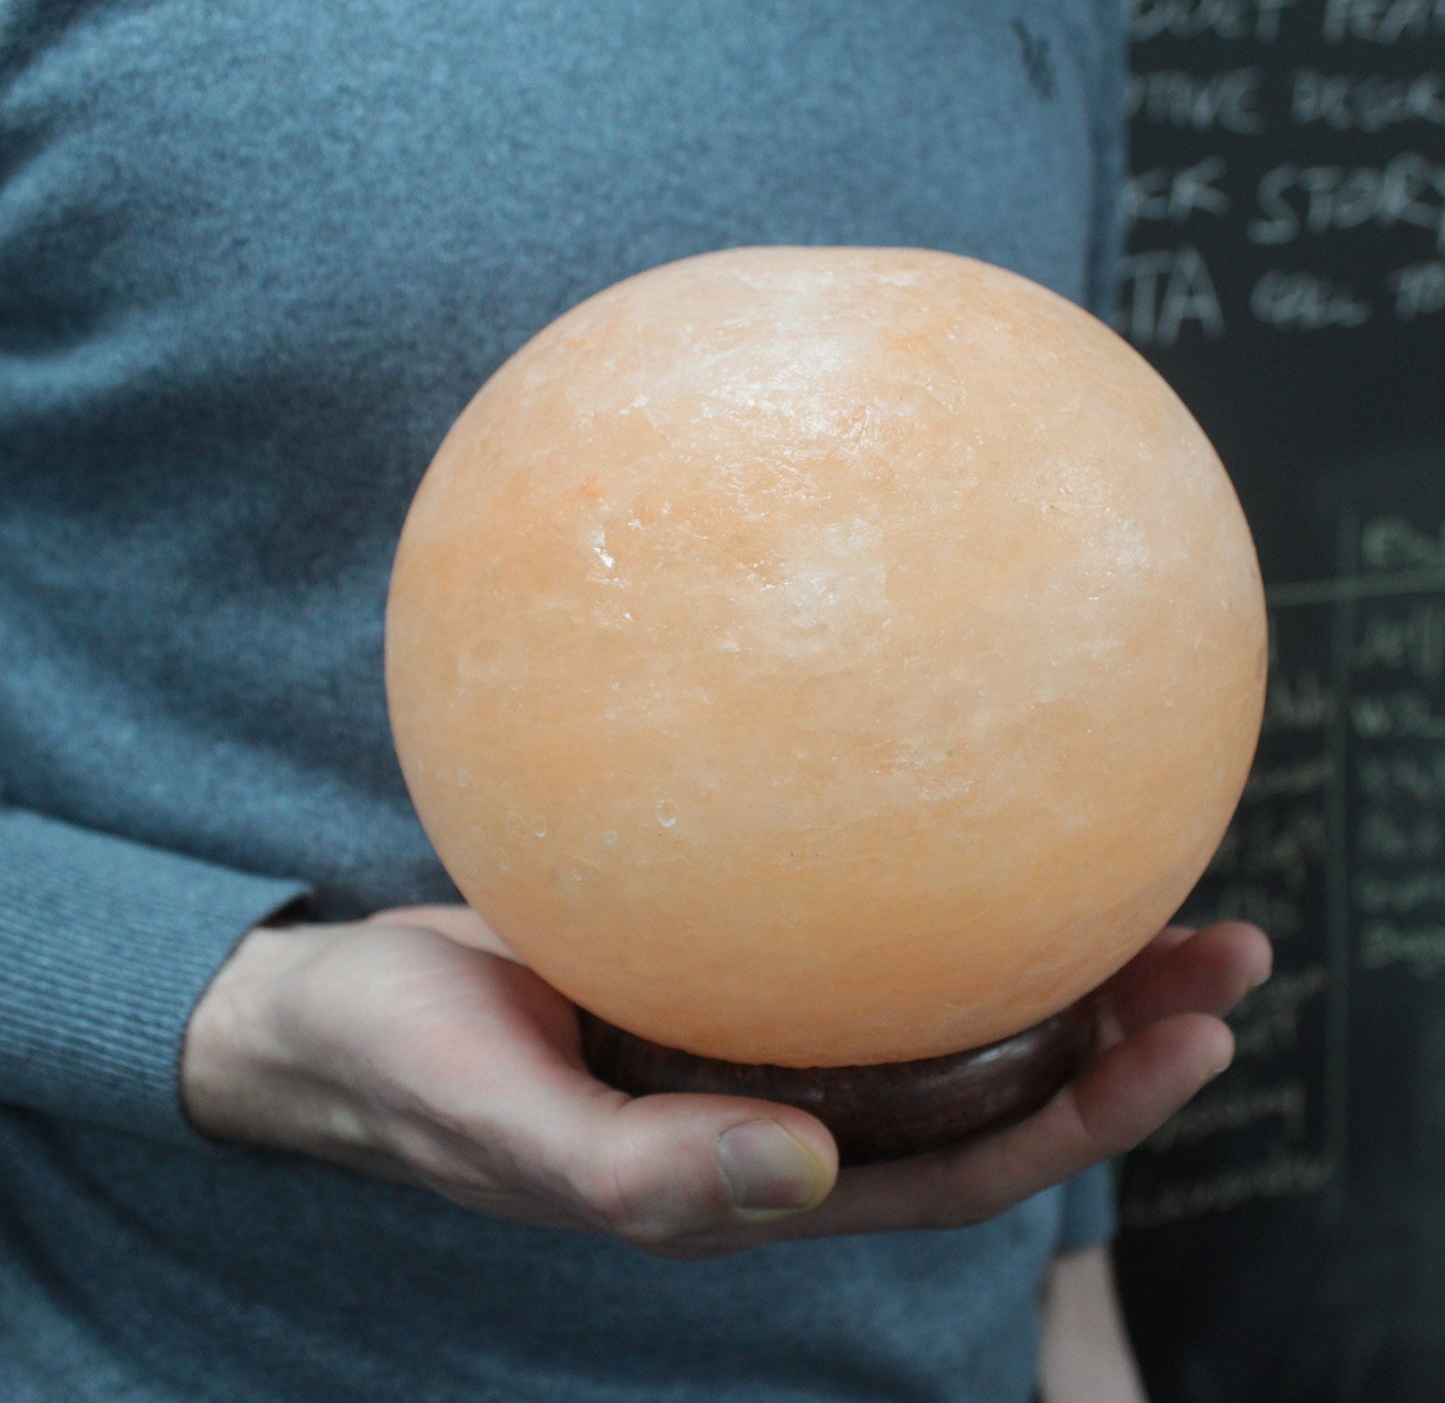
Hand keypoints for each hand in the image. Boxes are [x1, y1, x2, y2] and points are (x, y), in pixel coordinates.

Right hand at [182, 907, 1269, 1259]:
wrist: (333, 1006)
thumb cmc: (405, 1069)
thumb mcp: (501, 1124)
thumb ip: (638, 1170)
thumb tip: (805, 1177)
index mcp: (754, 1178)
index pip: (961, 1172)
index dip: (1085, 1119)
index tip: (1190, 1036)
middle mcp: (779, 1112)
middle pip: (984, 1085)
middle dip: (1115, 1030)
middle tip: (1220, 945)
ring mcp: (754, 1032)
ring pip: (935, 1004)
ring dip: (1049, 950)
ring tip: (1151, 872)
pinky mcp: (719, 955)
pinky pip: (849, 923)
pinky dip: (926, 875)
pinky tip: (960, 796)